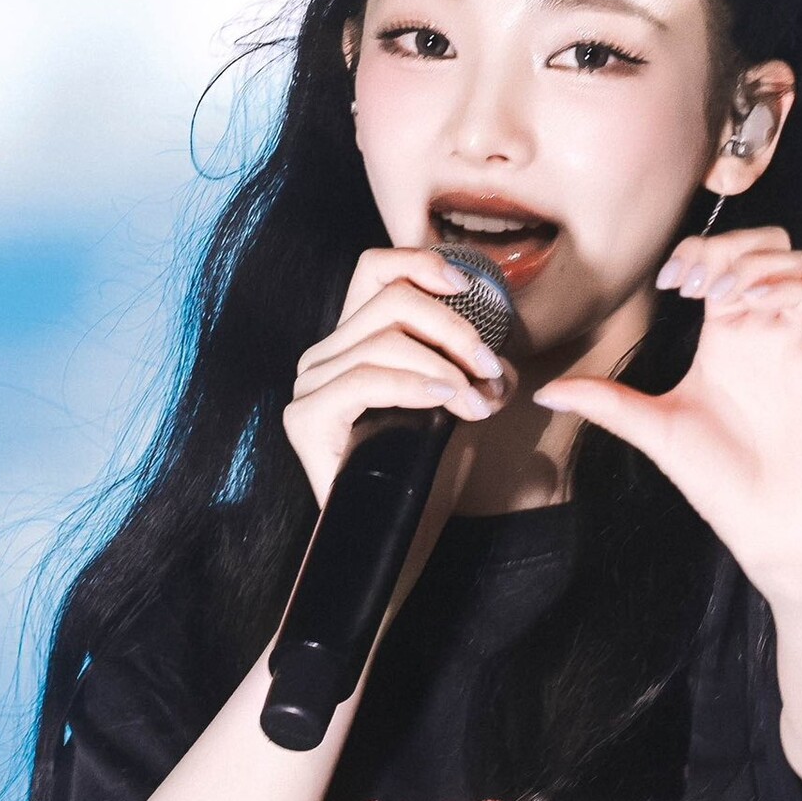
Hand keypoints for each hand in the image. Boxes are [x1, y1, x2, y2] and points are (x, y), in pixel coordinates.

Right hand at [283, 245, 517, 509]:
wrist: (402, 537)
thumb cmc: (431, 470)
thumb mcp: (459, 399)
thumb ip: (468, 363)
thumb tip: (497, 346)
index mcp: (354, 339)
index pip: (375, 270)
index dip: (418, 263)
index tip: (467, 285)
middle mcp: (325, 356)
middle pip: (392, 301)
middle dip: (455, 329)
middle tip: (491, 371)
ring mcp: (309, 385)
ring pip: (384, 339)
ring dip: (446, 366)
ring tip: (478, 403)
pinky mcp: (304, 418)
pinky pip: (364, 379)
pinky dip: (415, 385)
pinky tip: (449, 402)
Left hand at [532, 227, 801, 603]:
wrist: (774, 532)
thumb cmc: (722, 484)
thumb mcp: (657, 431)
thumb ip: (608, 403)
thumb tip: (544, 394)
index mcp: (726, 338)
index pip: (721, 261)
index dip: (697, 251)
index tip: (668, 282)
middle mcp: (765, 331)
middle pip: (765, 246)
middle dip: (728, 244)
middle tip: (691, 281)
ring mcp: (798, 344)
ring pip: (797, 261)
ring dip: (755, 261)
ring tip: (717, 295)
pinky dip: (784, 287)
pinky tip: (747, 308)